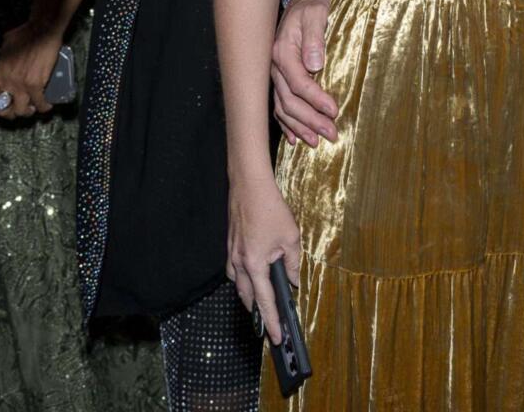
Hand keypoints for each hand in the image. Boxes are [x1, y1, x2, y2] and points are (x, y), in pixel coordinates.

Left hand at [0, 21, 60, 119]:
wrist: (41, 31)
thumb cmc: (24, 34)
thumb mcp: (6, 46)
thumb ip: (4, 58)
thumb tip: (6, 60)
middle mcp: (8, 82)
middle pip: (5, 109)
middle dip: (10, 114)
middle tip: (15, 111)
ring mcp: (22, 85)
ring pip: (22, 110)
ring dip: (27, 112)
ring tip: (31, 108)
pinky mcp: (37, 85)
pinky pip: (40, 103)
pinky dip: (43, 107)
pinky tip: (47, 106)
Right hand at [227, 176, 299, 344]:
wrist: (249, 185)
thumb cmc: (270, 208)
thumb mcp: (290, 237)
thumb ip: (293, 263)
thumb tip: (293, 281)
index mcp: (255, 264)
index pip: (264, 301)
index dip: (270, 321)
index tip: (275, 337)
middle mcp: (239, 263)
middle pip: (246, 297)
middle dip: (257, 312)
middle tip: (268, 323)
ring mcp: (232, 254)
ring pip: (238, 284)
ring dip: (249, 295)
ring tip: (261, 302)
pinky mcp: (230, 245)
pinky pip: (235, 270)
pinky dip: (243, 279)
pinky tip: (251, 275)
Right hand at [271, 0, 337, 145]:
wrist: (303, 1)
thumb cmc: (313, 7)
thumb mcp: (316, 14)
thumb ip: (315, 38)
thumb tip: (314, 64)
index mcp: (283, 52)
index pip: (299, 83)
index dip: (316, 100)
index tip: (334, 111)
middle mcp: (275, 67)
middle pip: (290, 101)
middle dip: (310, 120)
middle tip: (331, 134)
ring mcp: (275, 75)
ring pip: (283, 107)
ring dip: (299, 127)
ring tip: (316, 142)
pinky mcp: (279, 78)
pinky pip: (278, 105)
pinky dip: (286, 124)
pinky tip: (294, 139)